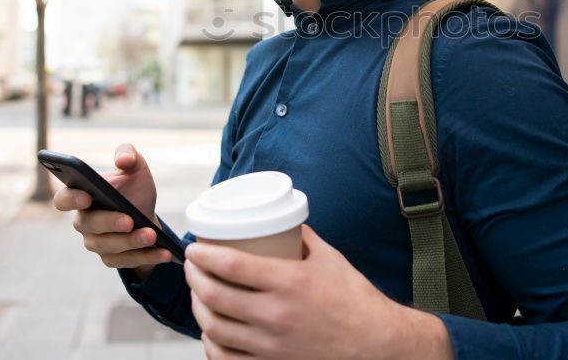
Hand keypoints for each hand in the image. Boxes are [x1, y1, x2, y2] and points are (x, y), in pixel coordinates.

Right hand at [52, 143, 169, 271]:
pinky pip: (126, 261)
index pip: (63, 199)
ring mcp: (96, 242)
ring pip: (108, 247)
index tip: (87, 197)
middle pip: (89, 225)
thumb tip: (123, 159)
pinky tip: (164, 252)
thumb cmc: (133, 188)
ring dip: (131, 242)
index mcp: (82, 195)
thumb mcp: (135, 168)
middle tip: (129, 220)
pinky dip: (147, 257)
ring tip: (152, 236)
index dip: (71, 199)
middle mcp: (84, 221)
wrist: (146, 212)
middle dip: (110, 223)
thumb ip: (128, 154)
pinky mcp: (112, 258)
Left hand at [183, 225, 453, 359]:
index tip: (195, 246)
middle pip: (213, 295)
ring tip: (198, 294)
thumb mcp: (330, 258)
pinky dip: (210, 344)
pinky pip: (225, 359)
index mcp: (289, 282)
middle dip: (194, 277)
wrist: (375, 343)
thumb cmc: (355, 299)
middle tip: (192, 266)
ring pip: (214, 327)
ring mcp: (270, 345)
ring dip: (197, 308)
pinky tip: (211, 331)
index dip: (203, 254)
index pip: (230, 264)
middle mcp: (275, 314)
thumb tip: (279, 220)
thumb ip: (302, 237)